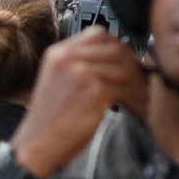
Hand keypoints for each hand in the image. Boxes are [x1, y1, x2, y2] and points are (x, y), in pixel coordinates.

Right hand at [10, 32, 150, 178]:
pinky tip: (136, 107)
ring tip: (141, 96)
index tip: (128, 61)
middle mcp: (68, 57)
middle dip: (132, 64)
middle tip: (141, 80)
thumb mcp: (59, 81)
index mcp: (58, 53)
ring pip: (124, 67)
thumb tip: (116, 61)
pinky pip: (126, 88)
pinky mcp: (94, 90)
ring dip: (137, 83)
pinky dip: (135, 99)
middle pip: (115, 47)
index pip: (98, 34)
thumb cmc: (51, 120)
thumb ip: (79, 66)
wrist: (38, 144)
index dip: (118, 47)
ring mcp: (81, 72)